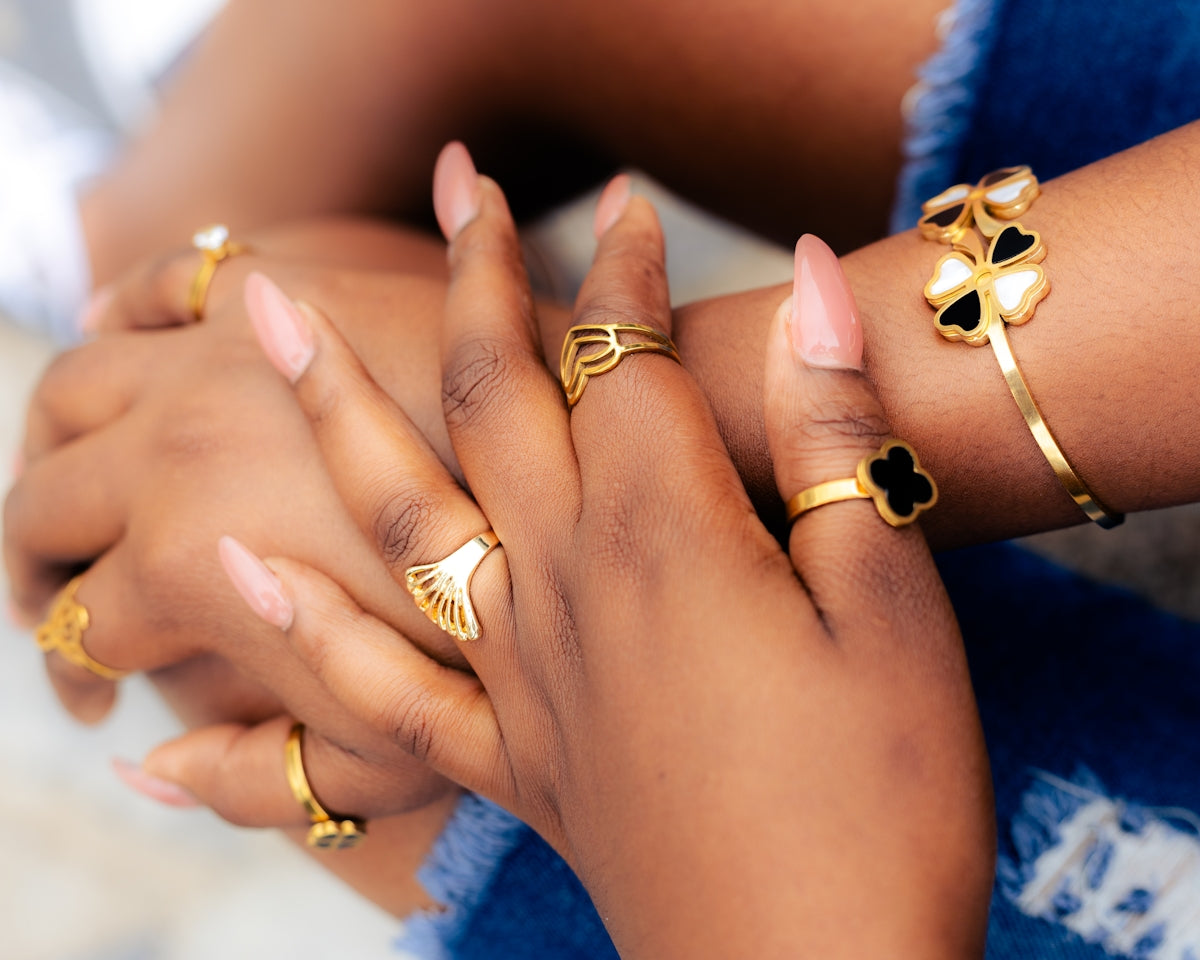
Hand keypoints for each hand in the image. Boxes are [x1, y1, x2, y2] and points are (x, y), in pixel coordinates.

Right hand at [4, 220, 479, 821]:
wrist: (616, 476)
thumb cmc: (530, 633)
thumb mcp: (398, 754)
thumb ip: (257, 782)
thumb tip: (139, 772)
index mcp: (192, 561)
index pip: (84, 622)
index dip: (80, 668)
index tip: (99, 690)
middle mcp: (183, 448)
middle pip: (46, 502)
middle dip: (34, 561)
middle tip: (56, 597)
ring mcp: (232, 357)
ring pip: (76, 382)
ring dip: (52, 436)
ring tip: (67, 473)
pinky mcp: (296, 282)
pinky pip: (166, 279)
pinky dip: (125, 306)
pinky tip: (123, 335)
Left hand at [145, 146, 994, 956]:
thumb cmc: (880, 799)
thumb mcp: (895, 603)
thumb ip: (836, 437)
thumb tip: (812, 285)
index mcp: (665, 539)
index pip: (626, 360)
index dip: (631, 272)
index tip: (633, 204)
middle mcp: (563, 585)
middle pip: (491, 398)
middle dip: (475, 279)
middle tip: (454, 182)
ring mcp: (513, 671)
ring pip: (395, 507)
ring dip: (331, 400)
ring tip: (260, 320)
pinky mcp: (504, 753)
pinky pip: (367, 691)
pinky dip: (295, 635)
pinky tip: (228, 582)